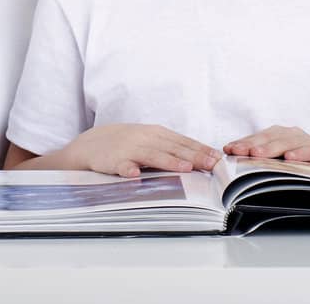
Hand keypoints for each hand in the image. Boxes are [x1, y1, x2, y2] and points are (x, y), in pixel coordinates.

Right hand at [64, 124, 221, 178]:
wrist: (91, 143)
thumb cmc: (127, 144)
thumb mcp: (150, 142)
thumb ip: (171, 149)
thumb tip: (200, 159)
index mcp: (157, 134)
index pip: (183, 142)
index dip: (201, 149)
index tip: (218, 158)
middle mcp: (146, 138)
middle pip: (173, 148)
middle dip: (194, 156)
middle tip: (211, 164)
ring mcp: (129, 149)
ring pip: (153, 155)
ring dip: (169, 161)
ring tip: (185, 168)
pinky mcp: (113, 160)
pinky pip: (122, 166)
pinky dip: (129, 170)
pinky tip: (135, 175)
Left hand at [223, 125, 309, 164]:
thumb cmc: (299, 162)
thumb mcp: (280, 160)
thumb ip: (262, 160)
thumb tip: (235, 164)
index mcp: (278, 135)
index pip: (257, 138)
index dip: (242, 142)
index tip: (228, 149)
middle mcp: (290, 134)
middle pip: (268, 138)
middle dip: (251, 144)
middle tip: (238, 151)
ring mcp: (305, 141)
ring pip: (286, 142)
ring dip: (271, 148)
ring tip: (257, 154)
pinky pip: (309, 151)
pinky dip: (299, 153)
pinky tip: (289, 158)